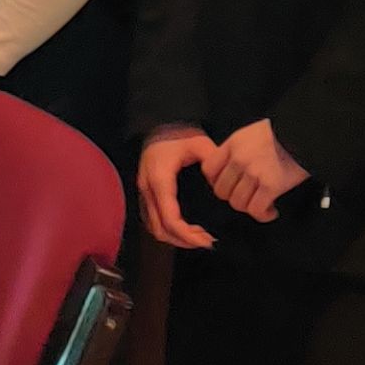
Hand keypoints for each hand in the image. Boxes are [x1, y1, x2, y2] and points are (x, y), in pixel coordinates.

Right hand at [135, 129, 219, 250]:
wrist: (159, 123)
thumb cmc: (179, 133)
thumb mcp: (200, 143)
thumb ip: (213, 163)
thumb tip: (221, 187)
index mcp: (160, 180)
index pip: (170, 219)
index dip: (188, 235)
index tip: (207, 241)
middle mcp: (148, 190)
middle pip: (160, 229)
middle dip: (183, 240)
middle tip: (207, 241)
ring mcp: (144, 193)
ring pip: (154, 227)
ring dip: (175, 237)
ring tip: (199, 237)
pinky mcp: (145, 194)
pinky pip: (152, 220)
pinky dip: (168, 230)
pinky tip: (186, 229)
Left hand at [200, 120, 311, 222]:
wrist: (306, 132)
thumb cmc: (283, 133)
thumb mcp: (252, 133)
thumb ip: (238, 150)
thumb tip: (231, 170)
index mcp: (233, 144)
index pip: (209, 170)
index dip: (216, 182)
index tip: (228, 186)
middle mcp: (240, 158)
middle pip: (222, 191)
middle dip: (234, 197)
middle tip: (247, 196)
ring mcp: (254, 172)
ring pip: (238, 203)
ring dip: (250, 207)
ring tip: (261, 204)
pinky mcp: (271, 185)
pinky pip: (257, 209)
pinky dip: (263, 215)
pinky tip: (271, 211)